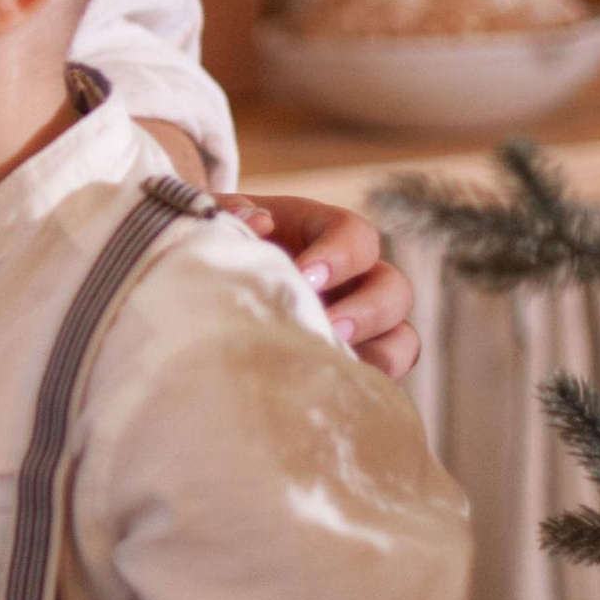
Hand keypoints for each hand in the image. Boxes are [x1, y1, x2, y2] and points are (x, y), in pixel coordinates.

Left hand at [219, 191, 420, 378]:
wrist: (198, 290)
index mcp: (321, 233)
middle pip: (394, 287)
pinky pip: (385, 374)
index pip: (355, 235)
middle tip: (328, 325)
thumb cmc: (213, 250)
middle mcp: (353, 278)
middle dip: (366, 309)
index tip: (307, 274)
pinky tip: (335, 385)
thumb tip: (257, 221)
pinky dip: (372, 381)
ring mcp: (358, 322)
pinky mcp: (353, 360)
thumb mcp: (214, 223)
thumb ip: (229, 213)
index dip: (340, 254)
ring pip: (401, 336)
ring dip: (379, 350)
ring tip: (336, 361)